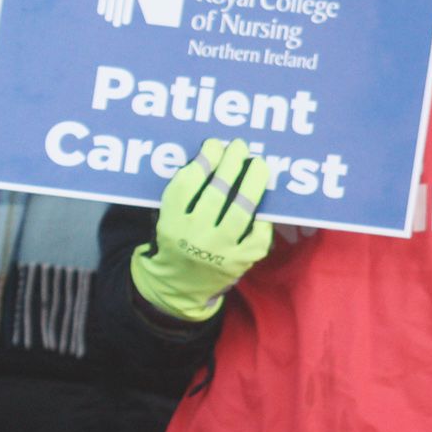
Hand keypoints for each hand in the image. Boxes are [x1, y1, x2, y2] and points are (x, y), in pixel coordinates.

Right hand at [131, 138, 273, 322]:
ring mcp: (220, 251)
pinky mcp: (241, 261)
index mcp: (171, 223)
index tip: (213, 145)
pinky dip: (263, 215)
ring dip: (253, 182)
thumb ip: (184, 192)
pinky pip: (258, 232)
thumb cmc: (175, 241)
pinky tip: (263, 200)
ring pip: (242, 210)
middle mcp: (194, 237)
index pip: (187, 183)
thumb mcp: (167, 217)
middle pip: (217, 191)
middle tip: (239, 146)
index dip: (203, 160)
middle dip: (231, 162)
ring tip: (258, 164)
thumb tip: (212, 156)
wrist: (179, 286)